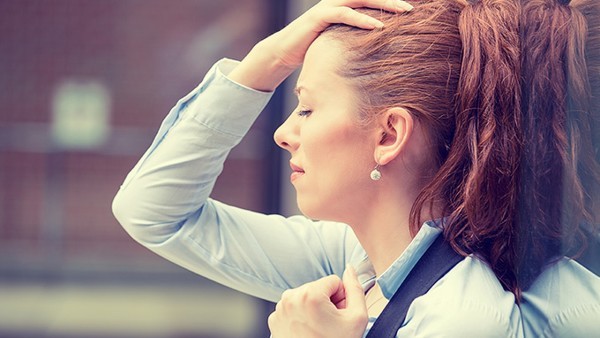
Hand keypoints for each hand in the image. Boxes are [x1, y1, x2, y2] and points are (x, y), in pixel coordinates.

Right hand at [229, 0, 412, 91]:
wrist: (283, 52)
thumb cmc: (312, 50)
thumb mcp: (338, 43)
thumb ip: (355, 40)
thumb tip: (376, 53)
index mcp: (344, 6)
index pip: (371, 0)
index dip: (390, 2)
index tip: (413, 9)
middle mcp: (337, 1)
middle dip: (394, 0)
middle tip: (414, 8)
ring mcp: (328, 7)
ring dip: (385, 4)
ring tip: (405, 11)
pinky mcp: (319, 16)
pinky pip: (344, 13)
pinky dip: (362, 19)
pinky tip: (378, 26)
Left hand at [268, 266, 368, 337]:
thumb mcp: (357, 318)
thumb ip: (356, 289)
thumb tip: (350, 269)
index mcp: (308, 294)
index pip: (334, 281)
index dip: (342, 298)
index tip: (339, 315)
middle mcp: (289, 299)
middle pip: (318, 288)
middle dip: (327, 303)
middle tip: (330, 325)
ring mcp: (279, 311)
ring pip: (305, 298)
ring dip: (314, 310)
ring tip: (319, 330)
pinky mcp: (274, 321)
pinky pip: (293, 310)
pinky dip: (301, 319)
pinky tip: (307, 333)